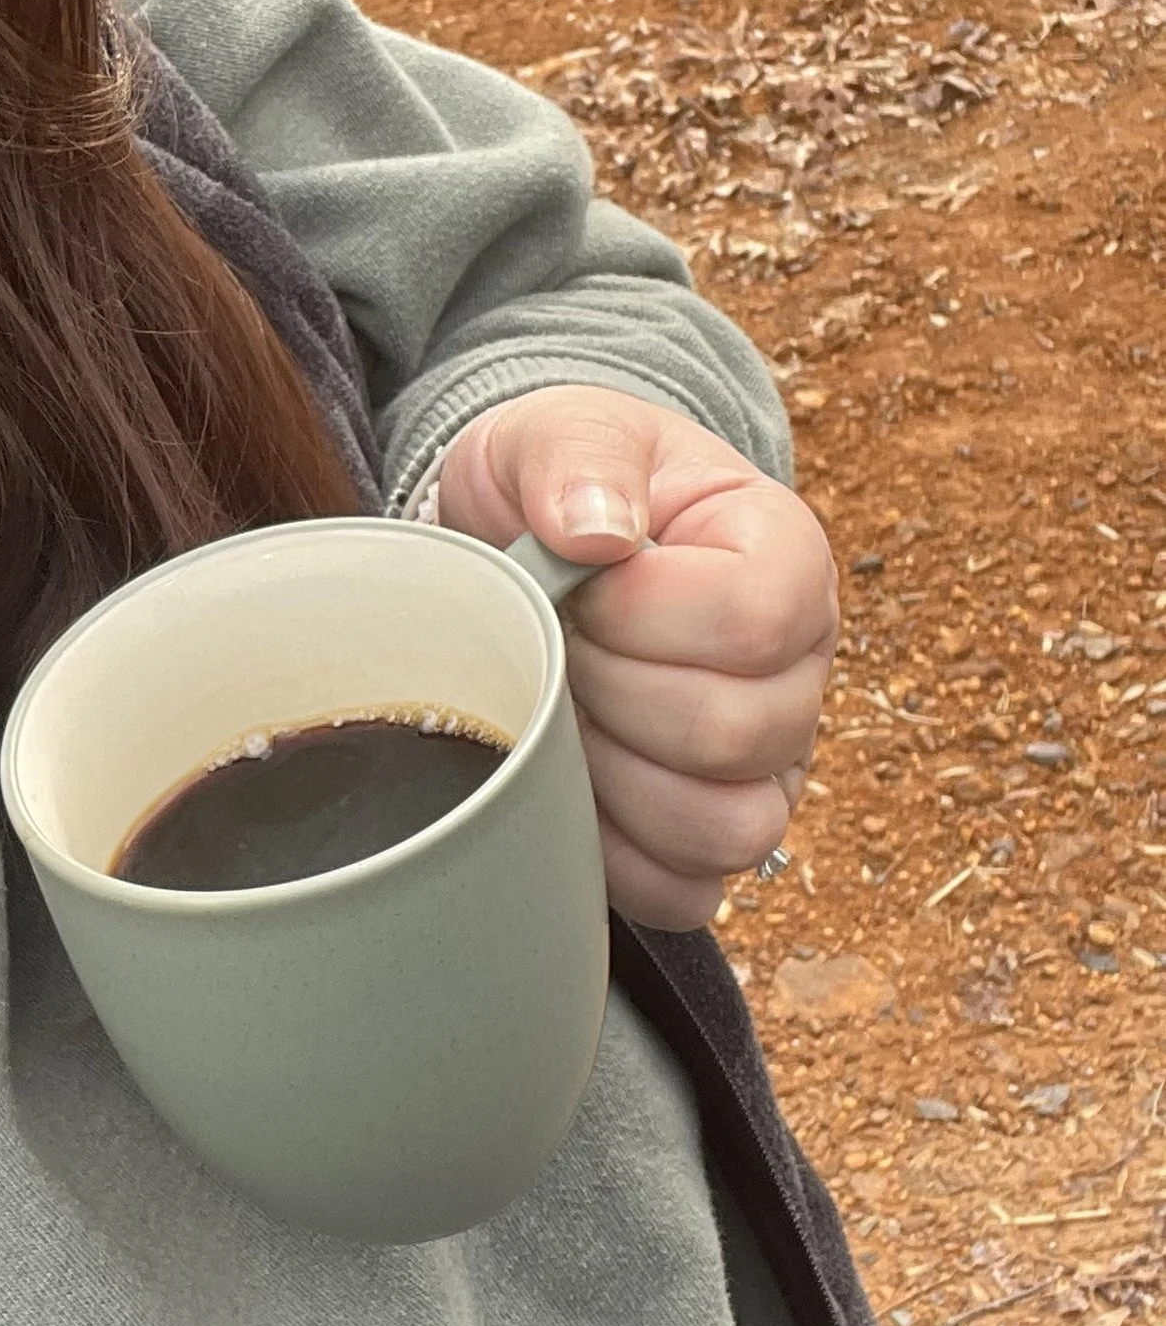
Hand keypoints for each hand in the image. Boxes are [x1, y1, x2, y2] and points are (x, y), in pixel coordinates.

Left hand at [435, 387, 838, 930]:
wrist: (526, 549)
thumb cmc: (561, 488)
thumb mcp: (560, 432)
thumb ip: (579, 457)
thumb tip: (598, 534)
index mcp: (786, 559)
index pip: (754, 619)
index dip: (641, 611)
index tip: (577, 575)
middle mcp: (799, 672)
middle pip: (734, 734)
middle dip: (609, 689)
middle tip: (561, 642)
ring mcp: (766, 766)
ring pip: (726, 829)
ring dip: (611, 777)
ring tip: (567, 707)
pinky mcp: (710, 839)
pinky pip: (685, 892)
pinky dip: (613, 856)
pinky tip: (570, 783)